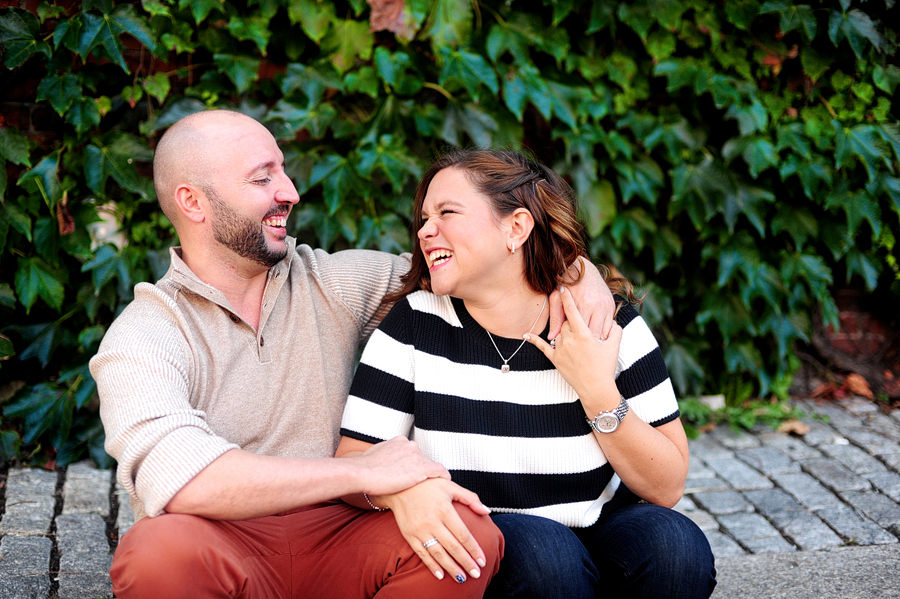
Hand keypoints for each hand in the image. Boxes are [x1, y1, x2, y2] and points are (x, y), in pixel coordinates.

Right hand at [352, 437, 450, 496]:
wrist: (361, 473)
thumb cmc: (363, 469)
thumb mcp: (374, 454)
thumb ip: (383, 454)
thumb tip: (380, 459)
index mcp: (400, 440)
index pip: (413, 452)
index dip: (414, 464)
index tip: (413, 474)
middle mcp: (410, 445)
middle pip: (423, 459)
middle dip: (422, 470)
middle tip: (422, 484)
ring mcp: (417, 456)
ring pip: (432, 466)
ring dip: (432, 476)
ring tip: (434, 487)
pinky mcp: (422, 468)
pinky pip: (440, 472)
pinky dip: (444, 477)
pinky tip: (445, 484)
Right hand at [373, 478, 490, 581]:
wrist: (399, 486)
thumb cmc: (428, 485)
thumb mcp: (450, 486)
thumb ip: (470, 498)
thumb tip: (487, 511)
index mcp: (444, 509)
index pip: (463, 534)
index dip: (473, 549)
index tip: (482, 560)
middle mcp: (432, 521)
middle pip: (452, 546)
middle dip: (466, 562)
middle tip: (477, 574)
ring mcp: (419, 530)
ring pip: (438, 553)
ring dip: (451, 567)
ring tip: (462, 578)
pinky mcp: (409, 535)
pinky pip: (421, 553)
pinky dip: (431, 565)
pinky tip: (440, 575)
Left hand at [527, 286, 622, 401]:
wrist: (596, 389)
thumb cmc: (606, 367)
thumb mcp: (614, 346)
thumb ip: (614, 329)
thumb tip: (612, 321)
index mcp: (584, 334)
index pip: (572, 311)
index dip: (567, 298)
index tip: (563, 287)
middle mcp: (569, 340)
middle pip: (565, 322)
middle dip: (571, 321)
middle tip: (579, 324)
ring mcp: (561, 350)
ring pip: (558, 332)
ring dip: (565, 332)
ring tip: (576, 340)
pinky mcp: (555, 359)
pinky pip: (543, 347)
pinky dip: (534, 340)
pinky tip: (526, 335)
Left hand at [548, 257, 614, 340]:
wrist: (581, 267)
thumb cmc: (565, 283)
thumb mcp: (556, 298)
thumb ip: (555, 318)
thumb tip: (551, 337)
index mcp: (584, 304)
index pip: (580, 330)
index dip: (575, 338)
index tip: (570, 342)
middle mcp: (597, 305)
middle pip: (593, 333)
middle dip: (586, 340)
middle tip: (578, 344)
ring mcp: (606, 305)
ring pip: (604, 331)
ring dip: (596, 338)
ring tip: (587, 341)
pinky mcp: (612, 305)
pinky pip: (611, 326)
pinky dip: (604, 332)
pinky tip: (595, 334)